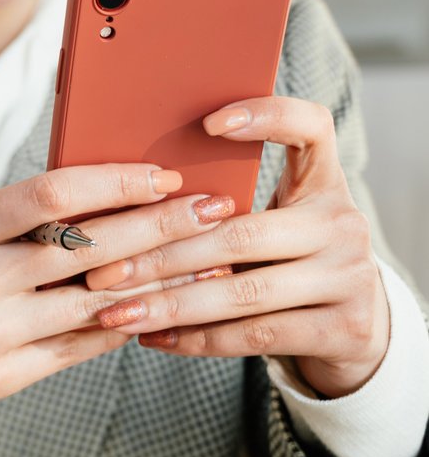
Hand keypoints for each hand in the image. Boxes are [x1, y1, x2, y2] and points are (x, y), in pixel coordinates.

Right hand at [0, 164, 234, 424]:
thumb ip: (15, 219)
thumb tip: (104, 193)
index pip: (51, 194)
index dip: (115, 182)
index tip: (163, 175)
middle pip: (88, 247)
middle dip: (163, 225)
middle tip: (216, 208)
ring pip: (96, 303)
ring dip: (162, 279)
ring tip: (210, 261)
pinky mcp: (0, 378)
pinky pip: (79, 348)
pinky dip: (125, 325)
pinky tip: (162, 306)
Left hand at [83, 97, 389, 398]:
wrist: (356, 325)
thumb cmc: (284, 260)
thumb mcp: (272, 220)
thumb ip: (223, 203)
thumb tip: (127, 194)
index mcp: (323, 182)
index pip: (311, 128)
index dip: (267, 117)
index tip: (208, 123)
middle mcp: (344, 224)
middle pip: (243, 233)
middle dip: (162, 255)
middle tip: (102, 270)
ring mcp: (349, 278)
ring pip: (243, 291)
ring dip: (169, 305)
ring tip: (114, 312)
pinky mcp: (344, 329)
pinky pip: (255, 336)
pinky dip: (197, 339)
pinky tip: (152, 337)